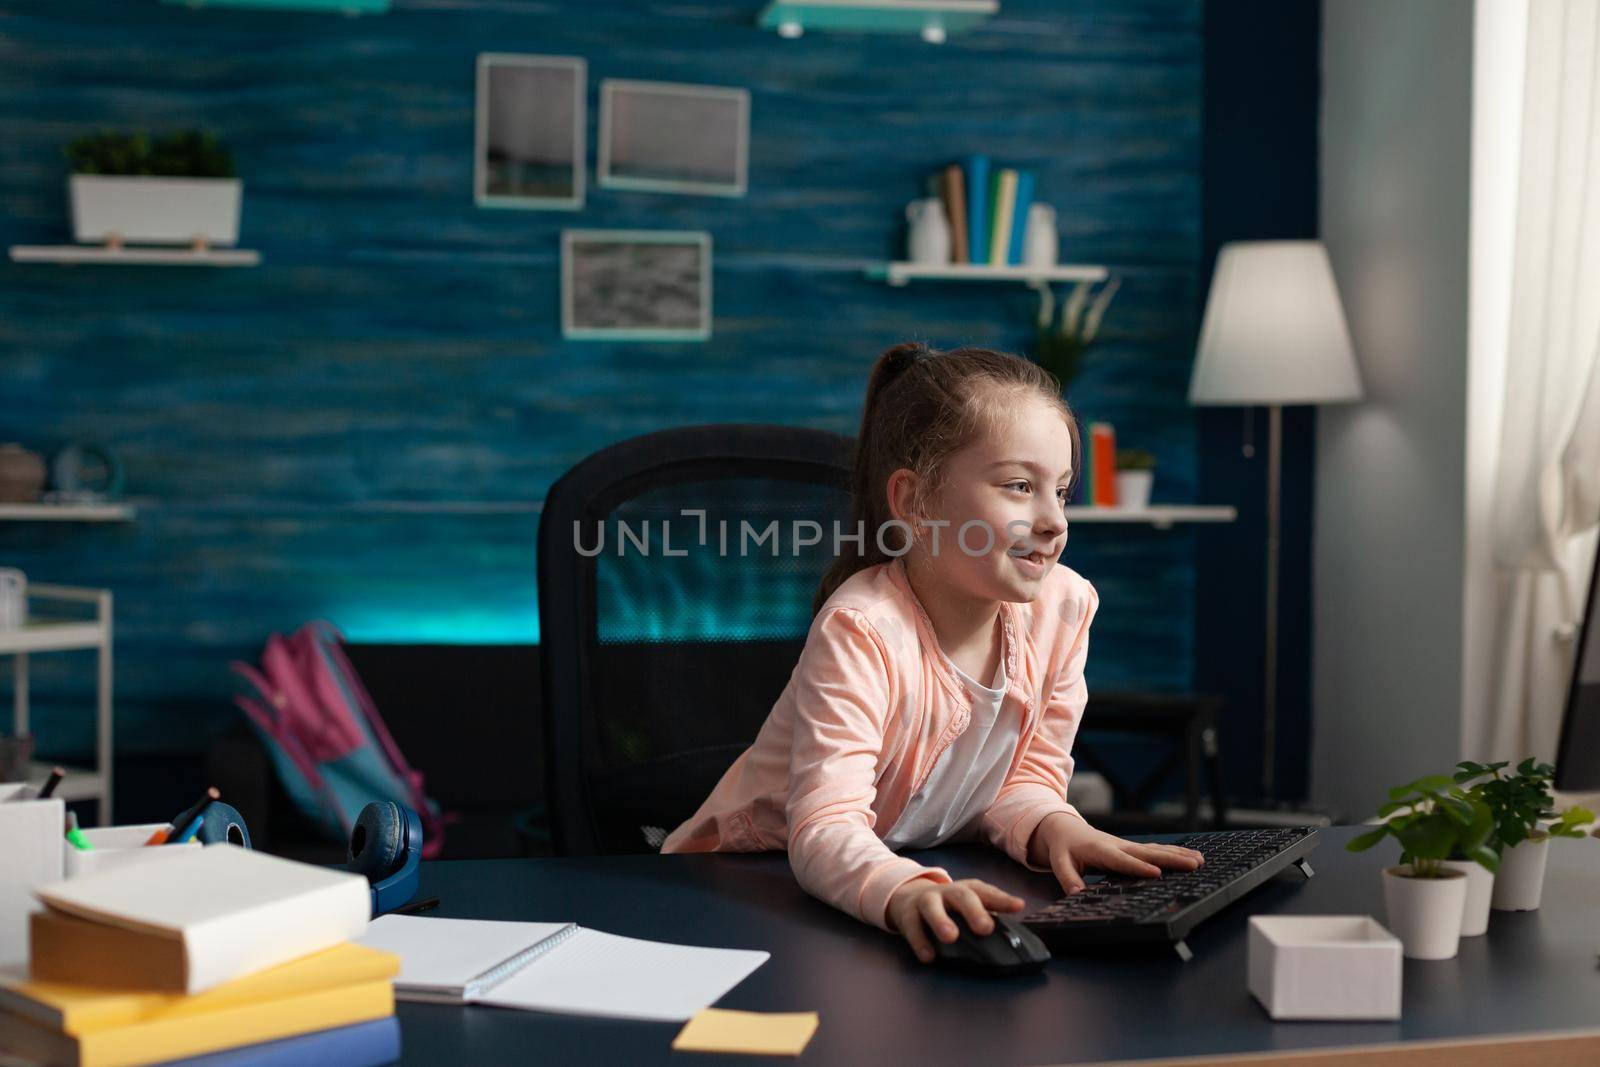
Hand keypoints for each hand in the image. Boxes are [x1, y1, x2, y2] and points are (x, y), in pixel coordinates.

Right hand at [887, 877, 1025, 964]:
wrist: (908, 897)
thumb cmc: (948, 906)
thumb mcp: (969, 905)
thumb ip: (989, 915)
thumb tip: (1015, 931)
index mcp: (967, 890)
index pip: (986, 892)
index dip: (1002, 899)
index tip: (1018, 907)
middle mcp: (947, 892)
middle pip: (961, 895)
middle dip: (973, 910)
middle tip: (984, 928)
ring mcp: (926, 901)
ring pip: (931, 906)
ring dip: (941, 920)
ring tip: (950, 937)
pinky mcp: (907, 914)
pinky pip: (912, 926)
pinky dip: (919, 941)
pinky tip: (928, 956)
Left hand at [1029, 812, 1203, 893]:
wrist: (1064, 828)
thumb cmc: (1063, 847)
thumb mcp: (1058, 862)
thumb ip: (1068, 878)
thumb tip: (1076, 894)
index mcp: (1101, 850)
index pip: (1122, 861)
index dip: (1138, 867)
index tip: (1157, 874)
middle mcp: (1118, 846)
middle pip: (1148, 853)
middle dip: (1171, 859)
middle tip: (1193, 865)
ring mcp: (1127, 846)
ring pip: (1156, 850)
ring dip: (1178, 855)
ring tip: (1200, 861)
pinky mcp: (1132, 848)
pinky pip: (1155, 850)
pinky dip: (1174, 852)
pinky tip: (1191, 856)